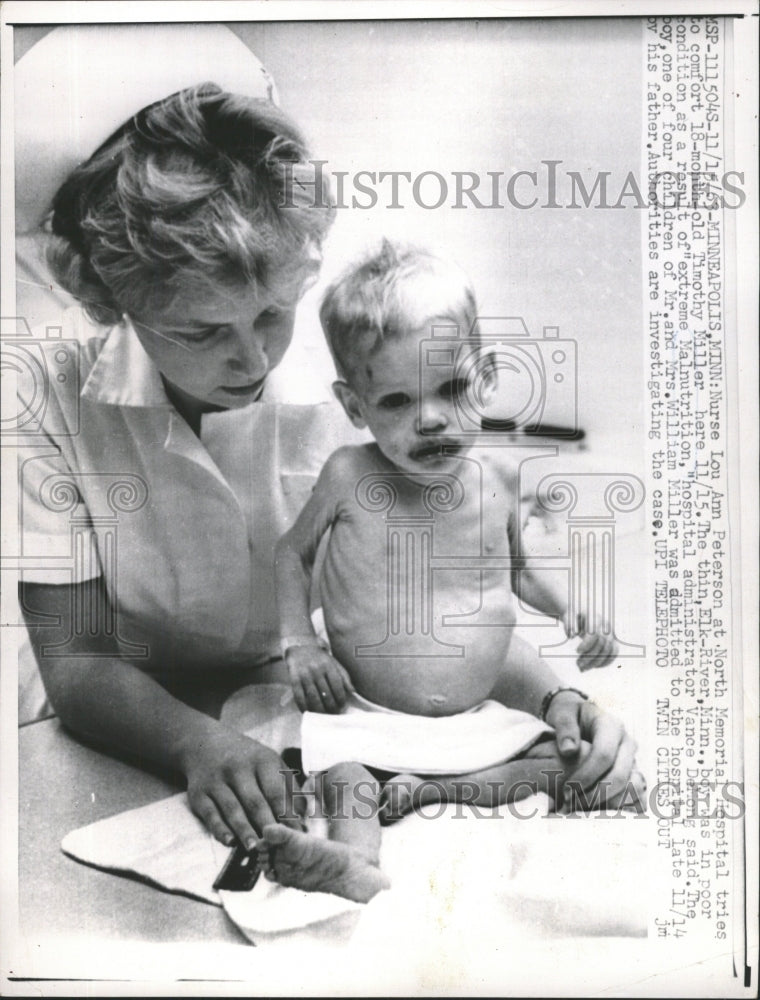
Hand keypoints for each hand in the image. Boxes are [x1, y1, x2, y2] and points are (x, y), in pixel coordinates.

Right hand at [181, 724, 303, 848]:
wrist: (205, 743)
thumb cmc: (247, 759)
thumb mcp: (269, 763)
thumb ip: (287, 786)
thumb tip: (304, 816)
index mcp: (261, 760)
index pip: (276, 791)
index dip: (286, 814)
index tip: (296, 834)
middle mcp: (238, 768)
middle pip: (255, 801)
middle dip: (267, 825)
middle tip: (277, 845)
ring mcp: (217, 780)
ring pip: (233, 809)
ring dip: (245, 830)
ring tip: (256, 848)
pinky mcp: (199, 793)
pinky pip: (210, 814)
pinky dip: (220, 829)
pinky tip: (229, 842)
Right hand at [285, 642, 353, 712]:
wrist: (300, 647)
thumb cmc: (320, 658)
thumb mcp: (334, 663)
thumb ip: (344, 676)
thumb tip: (353, 691)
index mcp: (328, 665)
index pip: (337, 686)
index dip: (340, 698)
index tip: (342, 705)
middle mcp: (317, 670)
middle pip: (326, 694)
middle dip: (331, 706)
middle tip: (333, 712)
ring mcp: (305, 675)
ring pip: (313, 698)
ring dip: (319, 709)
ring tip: (323, 714)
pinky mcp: (294, 679)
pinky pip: (299, 697)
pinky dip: (304, 707)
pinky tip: (308, 711)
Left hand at [546, 692, 643, 809]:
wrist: (579, 717)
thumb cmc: (570, 715)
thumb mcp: (563, 713)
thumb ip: (565, 728)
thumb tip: (569, 750)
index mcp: (612, 726)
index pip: (604, 755)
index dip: (586, 776)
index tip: (567, 790)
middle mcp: (627, 744)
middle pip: (619, 776)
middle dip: (594, 794)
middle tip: (571, 804)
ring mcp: (634, 761)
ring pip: (633, 789)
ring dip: (608, 804)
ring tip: (584, 811)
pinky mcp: (634, 775)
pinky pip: (637, 797)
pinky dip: (621, 809)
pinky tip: (598, 814)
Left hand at [564, 612, 618, 669]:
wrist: (581, 613)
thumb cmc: (573, 616)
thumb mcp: (568, 616)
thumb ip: (569, 624)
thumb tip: (572, 636)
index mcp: (594, 617)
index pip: (595, 633)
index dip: (587, 644)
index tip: (577, 651)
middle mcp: (605, 625)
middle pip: (602, 644)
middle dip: (590, 657)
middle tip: (578, 664)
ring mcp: (610, 633)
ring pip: (609, 650)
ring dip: (596, 662)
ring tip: (583, 668)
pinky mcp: (612, 640)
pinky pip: (614, 653)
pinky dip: (605, 662)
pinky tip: (593, 666)